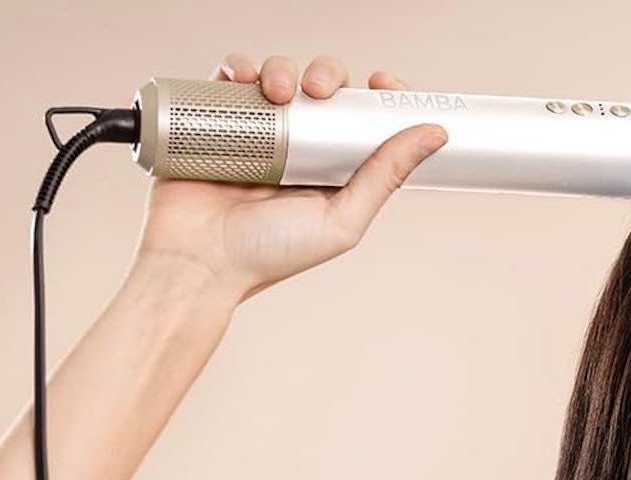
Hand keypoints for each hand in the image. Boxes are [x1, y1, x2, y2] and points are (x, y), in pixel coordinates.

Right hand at [128, 54, 448, 303]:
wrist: (197, 261)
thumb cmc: (268, 254)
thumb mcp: (341, 220)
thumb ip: (385, 177)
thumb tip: (434, 134)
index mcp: (333, 171)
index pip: (362, 121)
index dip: (377, 96)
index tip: (383, 83)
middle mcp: (299, 148)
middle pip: (324, 89)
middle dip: (327, 74)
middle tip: (319, 90)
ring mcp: (258, 133)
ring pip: (280, 76)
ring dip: (282, 68)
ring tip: (276, 93)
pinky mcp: (216, 122)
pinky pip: (230, 79)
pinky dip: (238, 67)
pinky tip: (243, 77)